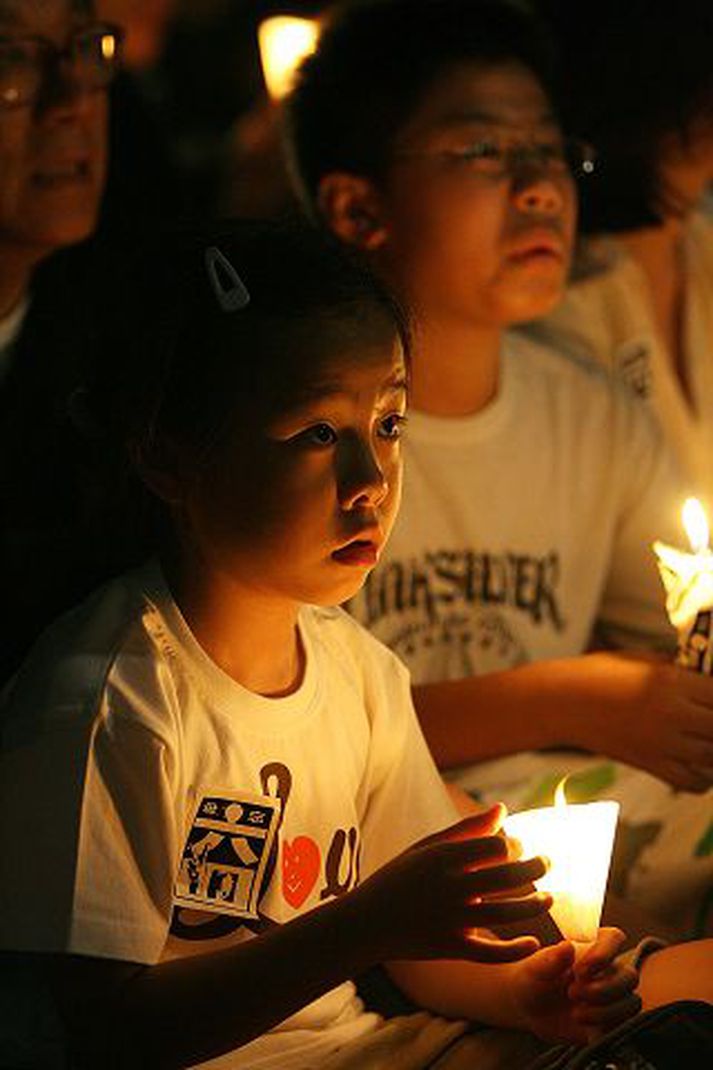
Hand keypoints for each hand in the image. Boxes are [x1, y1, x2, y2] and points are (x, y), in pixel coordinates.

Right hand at [356, 804, 551, 964]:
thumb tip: (503, 809)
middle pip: (508, 875)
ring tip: (549, 899)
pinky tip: (534, 942)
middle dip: (536, 867)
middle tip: (547, 864)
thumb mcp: (426, 847)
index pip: (496, 845)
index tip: (519, 847)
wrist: (364, 923)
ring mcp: (451, 919)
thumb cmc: (399, 879)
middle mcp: (450, 886)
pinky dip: (516, 949)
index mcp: (443, 857)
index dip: (515, 845)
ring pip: (507, 912)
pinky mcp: (451, 948)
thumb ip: (466, 829)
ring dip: (536, 905)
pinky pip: (492, 952)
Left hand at [511, 927, 640, 1043]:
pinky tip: (582, 1024)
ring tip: (576, 1012)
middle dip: (604, 988)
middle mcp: (606, 970)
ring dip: (606, 1010)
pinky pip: (624, 1024)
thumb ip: (549, 959)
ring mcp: (611, 996)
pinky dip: (606, 1026)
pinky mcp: (610, 1020)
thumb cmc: (530, 979)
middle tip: (572, 992)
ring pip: (631, 1002)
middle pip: (629, 976)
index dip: (605, 952)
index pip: (614, 938)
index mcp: (590, 947)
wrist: (526, 1008)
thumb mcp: (533, 969)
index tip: (581, 969)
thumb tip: (567, 947)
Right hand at [573, 651, 712, 790]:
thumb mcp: (641, 659)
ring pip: (712, 756)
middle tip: (707, 717)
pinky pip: (692, 782)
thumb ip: (677, 668)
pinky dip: (704, 778)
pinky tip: (700, 765)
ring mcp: (661, 743)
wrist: (562, 702)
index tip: (712, 695)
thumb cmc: (596, 674)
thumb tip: (704, 675)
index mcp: (670, 682)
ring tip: (704, 736)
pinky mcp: (650, 764)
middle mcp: (670, 714)